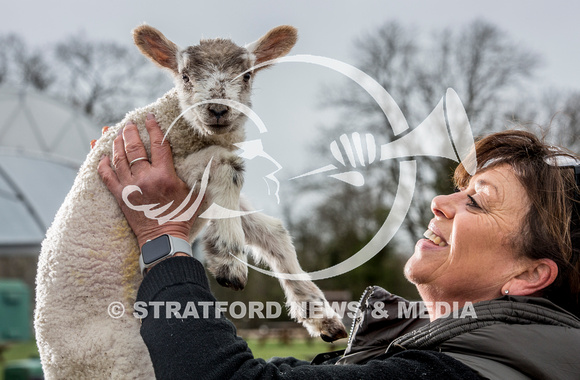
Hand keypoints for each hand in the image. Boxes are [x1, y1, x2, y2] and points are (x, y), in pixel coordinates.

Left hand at [98, 113, 196, 247]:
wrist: (163, 240)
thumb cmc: (182, 218)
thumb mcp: (197, 195)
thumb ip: (202, 177)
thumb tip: (215, 161)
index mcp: (165, 175)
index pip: (158, 144)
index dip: (154, 128)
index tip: (150, 117)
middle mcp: (145, 178)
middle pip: (135, 148)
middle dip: (131, 132)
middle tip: (129, 123)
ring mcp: (130, 187)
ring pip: (119, 158)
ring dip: (117, 143)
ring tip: (117, 133)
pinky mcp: (120, 197)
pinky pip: (106, 176)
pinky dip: (102, 164)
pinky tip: (102, 156)